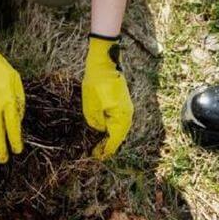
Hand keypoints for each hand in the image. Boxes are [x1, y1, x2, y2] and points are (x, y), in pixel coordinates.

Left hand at [82, 35, 133, 158]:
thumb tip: (100, 130)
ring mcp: (126, 107)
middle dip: (108, 145)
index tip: (97, 157)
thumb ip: (95, 123)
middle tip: (96, 153)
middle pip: (119, 136)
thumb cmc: (97, 82)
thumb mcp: (91, 106)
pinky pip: (118, 120)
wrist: (104, 62)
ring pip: (119, 128)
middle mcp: (127, 113)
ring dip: (110, 137)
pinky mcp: (122, 102)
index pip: (115, 140)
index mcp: (122, 116)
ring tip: (98, 144)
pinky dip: (111, 127)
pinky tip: (102, 130)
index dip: (106, 150)